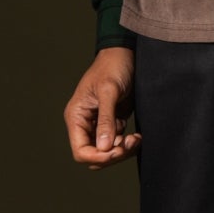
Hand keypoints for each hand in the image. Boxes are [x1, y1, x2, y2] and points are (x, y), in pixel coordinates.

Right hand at [65, 49, 141, 167]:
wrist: (125, 55)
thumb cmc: (112, 66)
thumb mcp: (108, 91)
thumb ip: (106, 119)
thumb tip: (103, 147)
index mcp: (76, 116)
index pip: (80, 151)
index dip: (97, 157)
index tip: (116, 152)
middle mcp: (85, 124)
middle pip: (94, 155)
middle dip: (112, 154)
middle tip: (130, 142)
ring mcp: (98, 125)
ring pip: (106, 152)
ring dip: (122, 151)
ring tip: (136, 139)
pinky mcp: (112, 123)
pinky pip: (117, 143)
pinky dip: (127, 145)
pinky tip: (136, 137)